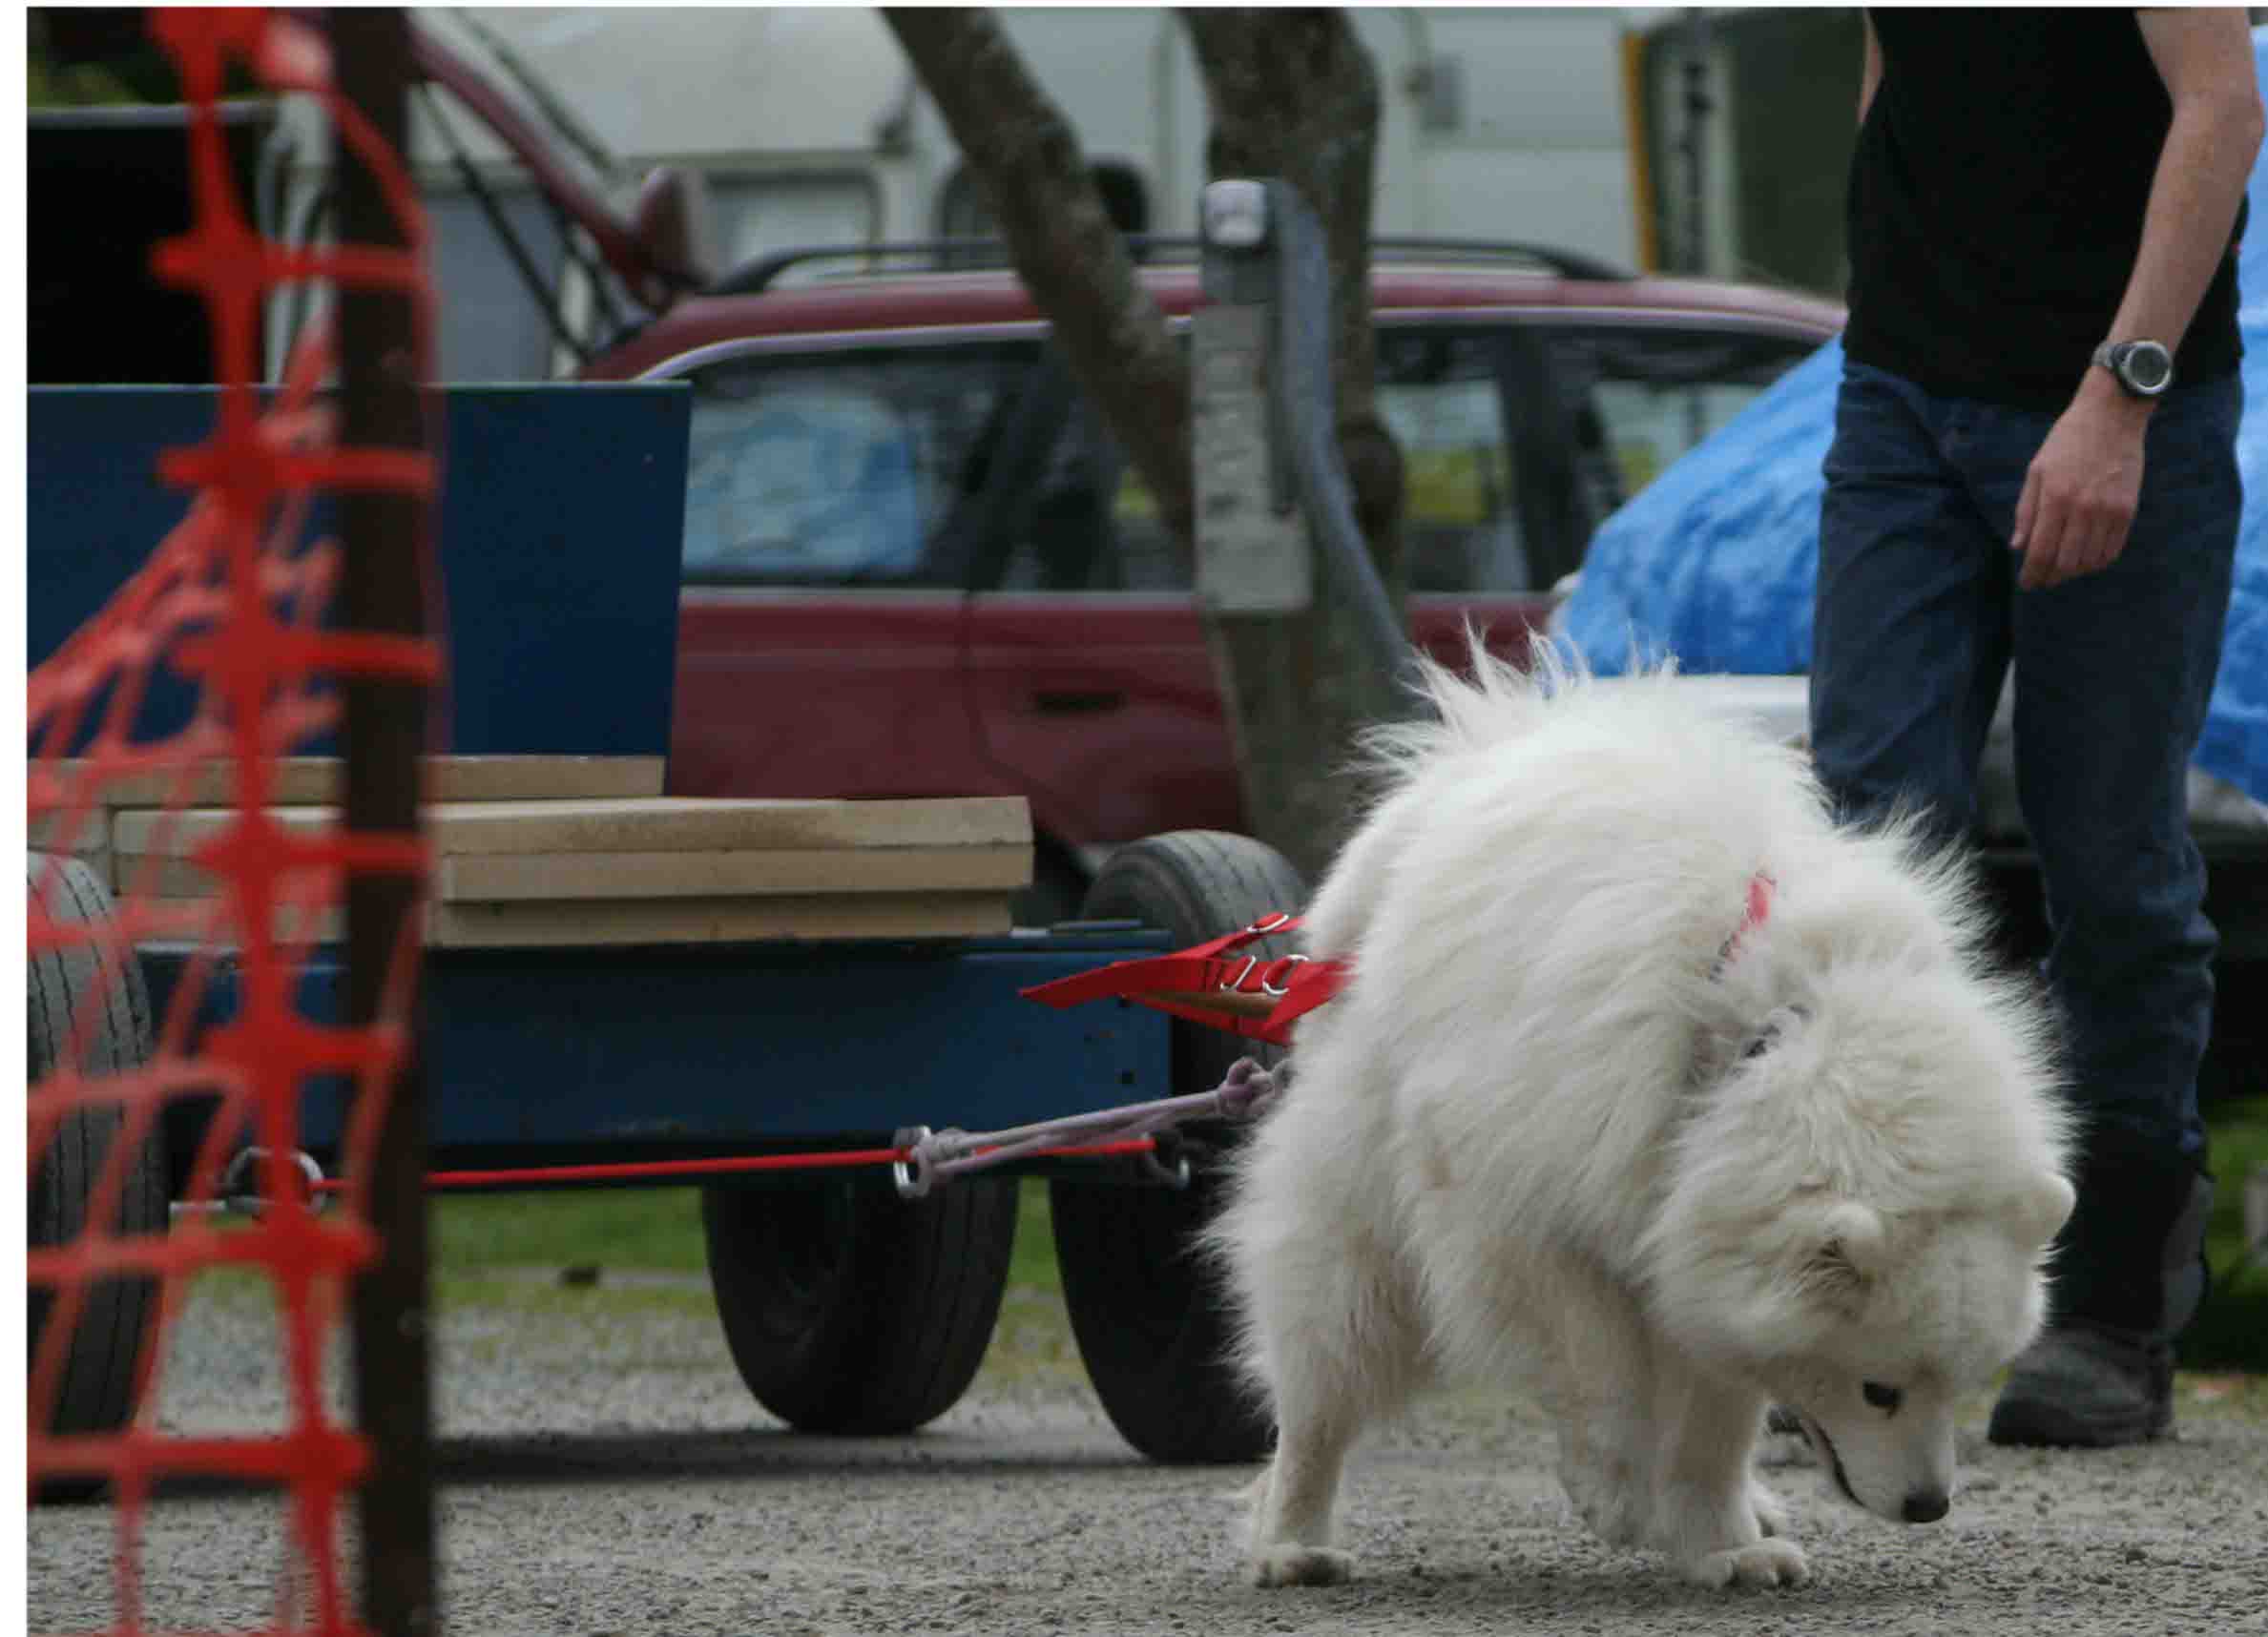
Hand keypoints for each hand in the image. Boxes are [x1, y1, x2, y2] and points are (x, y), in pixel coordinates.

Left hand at [2010, 381, 2150, 590]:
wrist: (2112, 416)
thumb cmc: (2067, 441)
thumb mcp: (2036, 471)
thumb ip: (2026, 511)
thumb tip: (2018, 547)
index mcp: (2055, 498)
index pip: (2041, 552)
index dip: (2032, 574)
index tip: (2027, 584)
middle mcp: (2083, 508)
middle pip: (2066, 563)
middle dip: (2051, 577)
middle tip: (2043, 579)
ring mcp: (2109, 510)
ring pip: (2090, 561)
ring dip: (2074, 571)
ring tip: (2063, 569)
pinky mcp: (2129, 510)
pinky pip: (2112, 550)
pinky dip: (2097, 561)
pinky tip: (2086, 558)